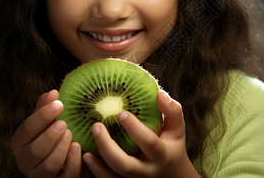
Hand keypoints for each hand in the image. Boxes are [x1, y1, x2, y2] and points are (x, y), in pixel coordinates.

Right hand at [11, 90, 82, 177]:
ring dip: (61, 149)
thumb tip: (53, 92)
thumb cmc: (48, 136)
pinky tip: (78, 148)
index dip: (42, 116)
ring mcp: (40, 175)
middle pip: (35, 151)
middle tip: (64, 124)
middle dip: (50, 136)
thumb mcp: (45, 121)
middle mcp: (25, 161)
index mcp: (20, 142)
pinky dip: (72, 162)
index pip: (26, 129)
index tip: (59, 104)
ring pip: (49, 166)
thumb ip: (46, 107)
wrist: (57, 162)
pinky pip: (65, 176)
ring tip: (70, 134)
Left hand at [83, 90, 199, 177]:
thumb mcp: (177, 129)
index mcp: (162, 154)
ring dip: (97, 164)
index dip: (134, 128)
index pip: (148, 142)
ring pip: (112, 177)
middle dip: (107, 146)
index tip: (121, 113)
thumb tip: (159, 94)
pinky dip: (96, 171)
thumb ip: (172, 111)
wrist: (171, 174)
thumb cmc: (171, 145)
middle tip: (96, 126)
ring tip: (86, 147)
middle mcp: (147, 170)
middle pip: (124, 164)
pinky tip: (87, 156)